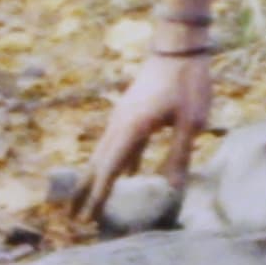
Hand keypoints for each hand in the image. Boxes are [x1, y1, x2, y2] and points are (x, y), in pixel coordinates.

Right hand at [77, 50, 220, 222]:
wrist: (178, 45)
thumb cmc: (188, 81)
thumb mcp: (191, 122)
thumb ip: (179, 155)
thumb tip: (171, 189)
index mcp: (131, 129)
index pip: (109, 170)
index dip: (98, 197)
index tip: (88, 220)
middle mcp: (120, 124)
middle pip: (97, 164)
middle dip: (85, 192)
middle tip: (74, 218)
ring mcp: (124, 116)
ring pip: (105, 153)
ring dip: (98, 177)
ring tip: (90, 199)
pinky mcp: (133, 111)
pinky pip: (122, 143)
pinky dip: (120, 162)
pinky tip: (128, 175)